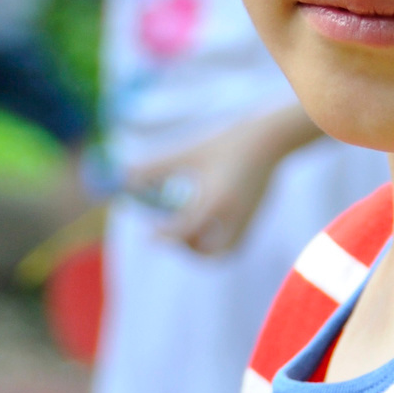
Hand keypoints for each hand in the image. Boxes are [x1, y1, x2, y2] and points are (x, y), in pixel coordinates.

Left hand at [128, 109, 308, 257]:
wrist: (269, 140)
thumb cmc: (225, 142)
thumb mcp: (188, 153)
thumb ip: (156, 169)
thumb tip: (124, 179)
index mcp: (215, 200)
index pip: (185, 231)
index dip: (164, 236)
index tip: (149, 236)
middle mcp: (233, 216)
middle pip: (206, 252)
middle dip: (184, 248)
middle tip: (167, 235)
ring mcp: (246, 220)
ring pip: (223, 252)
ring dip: (201, 250)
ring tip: (185, 232)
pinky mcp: (254, 219)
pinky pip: (234, 243)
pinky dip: (216, 243)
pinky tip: (204, 226)